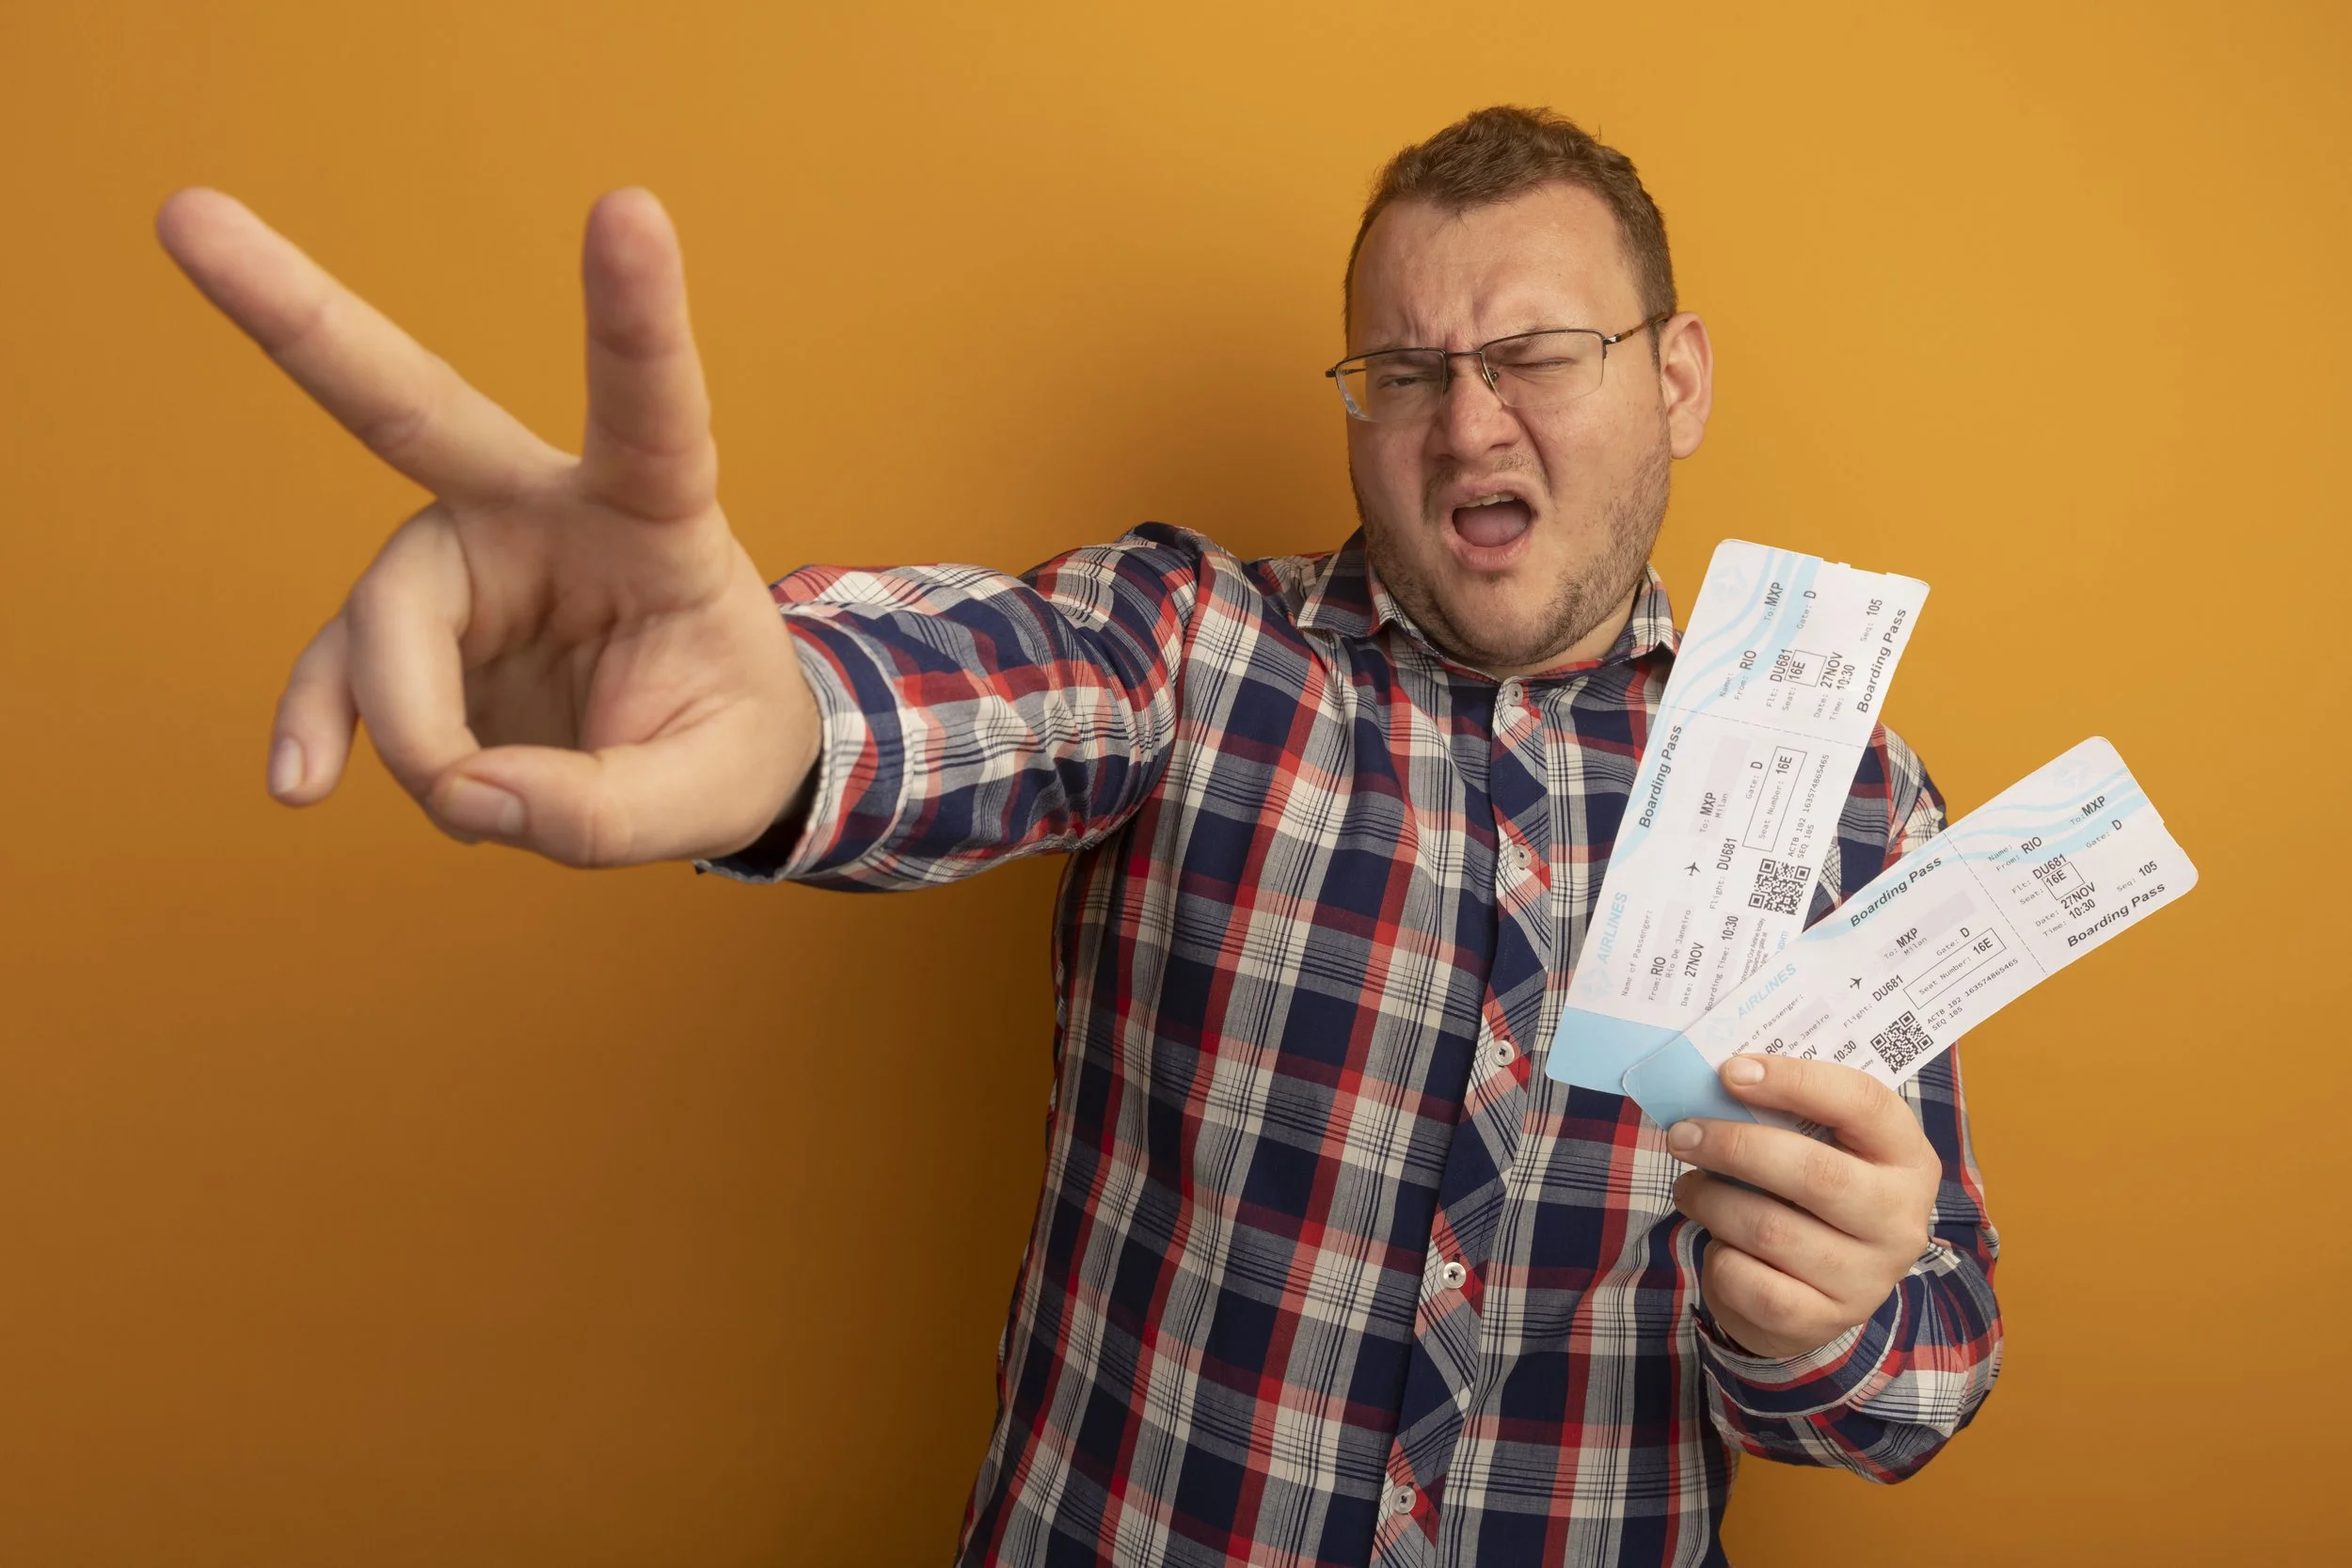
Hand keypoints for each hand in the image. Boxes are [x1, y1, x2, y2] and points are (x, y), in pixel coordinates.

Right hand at [155, 187, 817, 865]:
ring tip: (474, 799)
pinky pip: (342, 672)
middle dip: (300, 314)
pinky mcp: (414, 632)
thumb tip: (464, 794)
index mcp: (657, 512)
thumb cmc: (727, 737)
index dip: (635, 315)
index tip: (626, 207)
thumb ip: (603, 807)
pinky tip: (300, 782)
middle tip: (189, 216)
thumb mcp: (711, 790)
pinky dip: (321, 726)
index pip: (651, 404)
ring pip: (387, 621)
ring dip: (416, 727)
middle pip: (412, 406)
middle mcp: (542, 510)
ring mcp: (464, 565)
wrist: (704, 759)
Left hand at [1667, 1055, 1941, 1359]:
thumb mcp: (1816, 1149)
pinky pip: (1751, 1282)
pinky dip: (1719, 1259)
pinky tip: (1718, 1245)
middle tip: (1682, 1134)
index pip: (1864, 1104)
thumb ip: (1785, 1115)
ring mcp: (1867, 1278)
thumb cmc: (1807, 1197)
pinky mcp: (1824, 1320)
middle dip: (1734, 1146)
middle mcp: (1901, 1220)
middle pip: (1813, 1172)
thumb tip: (1719, 1081)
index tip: (1730, 1071)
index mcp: (1907, 1158)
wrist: (1815, 1294)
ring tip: (1688, 1188)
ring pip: (1769, 1229)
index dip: (1795, 1080)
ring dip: (1712, 1200)